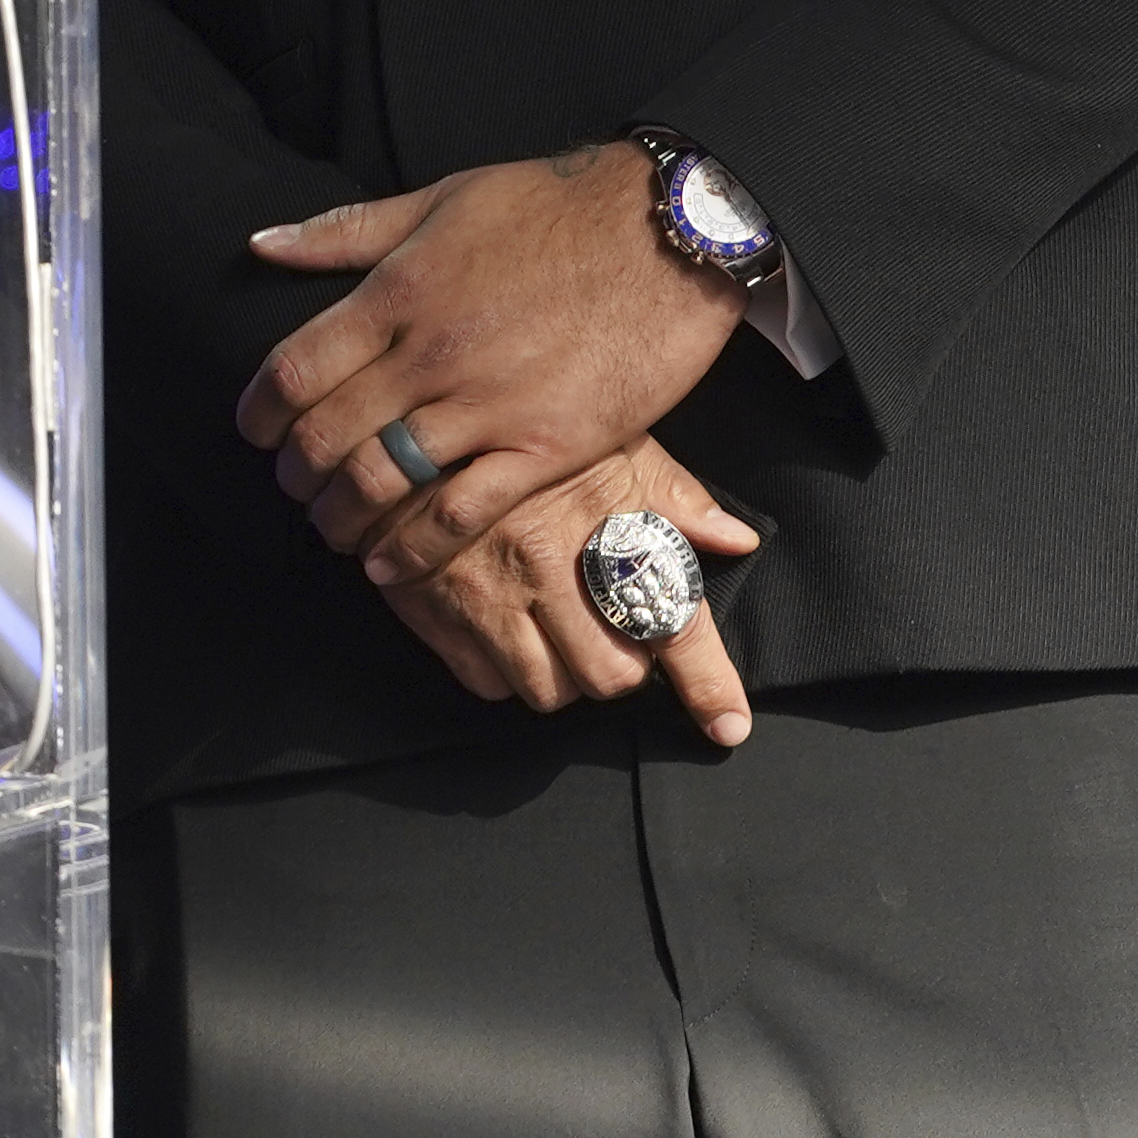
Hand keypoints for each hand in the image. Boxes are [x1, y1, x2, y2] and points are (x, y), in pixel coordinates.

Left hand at [236, 143, 743, 572]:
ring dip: (341, 516)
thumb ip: (346, 230)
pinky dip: (413, 549)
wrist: (666, 231)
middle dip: (294, 473)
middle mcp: (429, 354)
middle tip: (290, 489)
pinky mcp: (545, 447)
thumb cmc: (553, 207)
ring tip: (331, 529)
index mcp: (396, 291)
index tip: (253, 433)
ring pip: (381, 479)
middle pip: (326, 433)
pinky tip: (387, 566)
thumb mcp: (439, 198)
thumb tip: (263, 245)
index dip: (260, 413)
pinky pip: (460, 513)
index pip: (293, 369)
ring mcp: (486, 405)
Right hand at [370, 438, 764, 743]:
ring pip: (547, 691)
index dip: (709, 686)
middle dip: (619, 665)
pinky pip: (486, 684)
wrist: (401, 413)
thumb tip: (736, 539)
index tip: (727, 724)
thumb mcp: (609, 441)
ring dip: (561, 674)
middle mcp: (546, 569)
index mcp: (600, 525)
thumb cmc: (520, 423)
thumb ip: (675, 497)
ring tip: (554, 631)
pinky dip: (502, 671)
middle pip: (611, 677)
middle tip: (609, 632)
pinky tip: (504, 629)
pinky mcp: (432, 610)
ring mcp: (485, 595)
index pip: (673, 621)